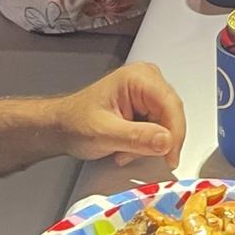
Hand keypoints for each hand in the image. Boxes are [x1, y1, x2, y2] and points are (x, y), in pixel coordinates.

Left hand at [56, 62, 186, 168]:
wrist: (60, 126)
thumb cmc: (75, 123)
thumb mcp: (105, 134)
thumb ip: (137, 138)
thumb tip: (167, 141)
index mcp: (139, 77)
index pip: (171, 104)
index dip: (174, 133)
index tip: (170, 158)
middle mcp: (147, 78)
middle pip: (171, 114)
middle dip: (157, 141)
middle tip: (137, 155)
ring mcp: (148, 90)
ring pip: (166, 123)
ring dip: (149, 144)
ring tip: (124, 151)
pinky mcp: (146, 104)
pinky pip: (158, 126)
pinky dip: (145, 143)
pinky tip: (126, 147)